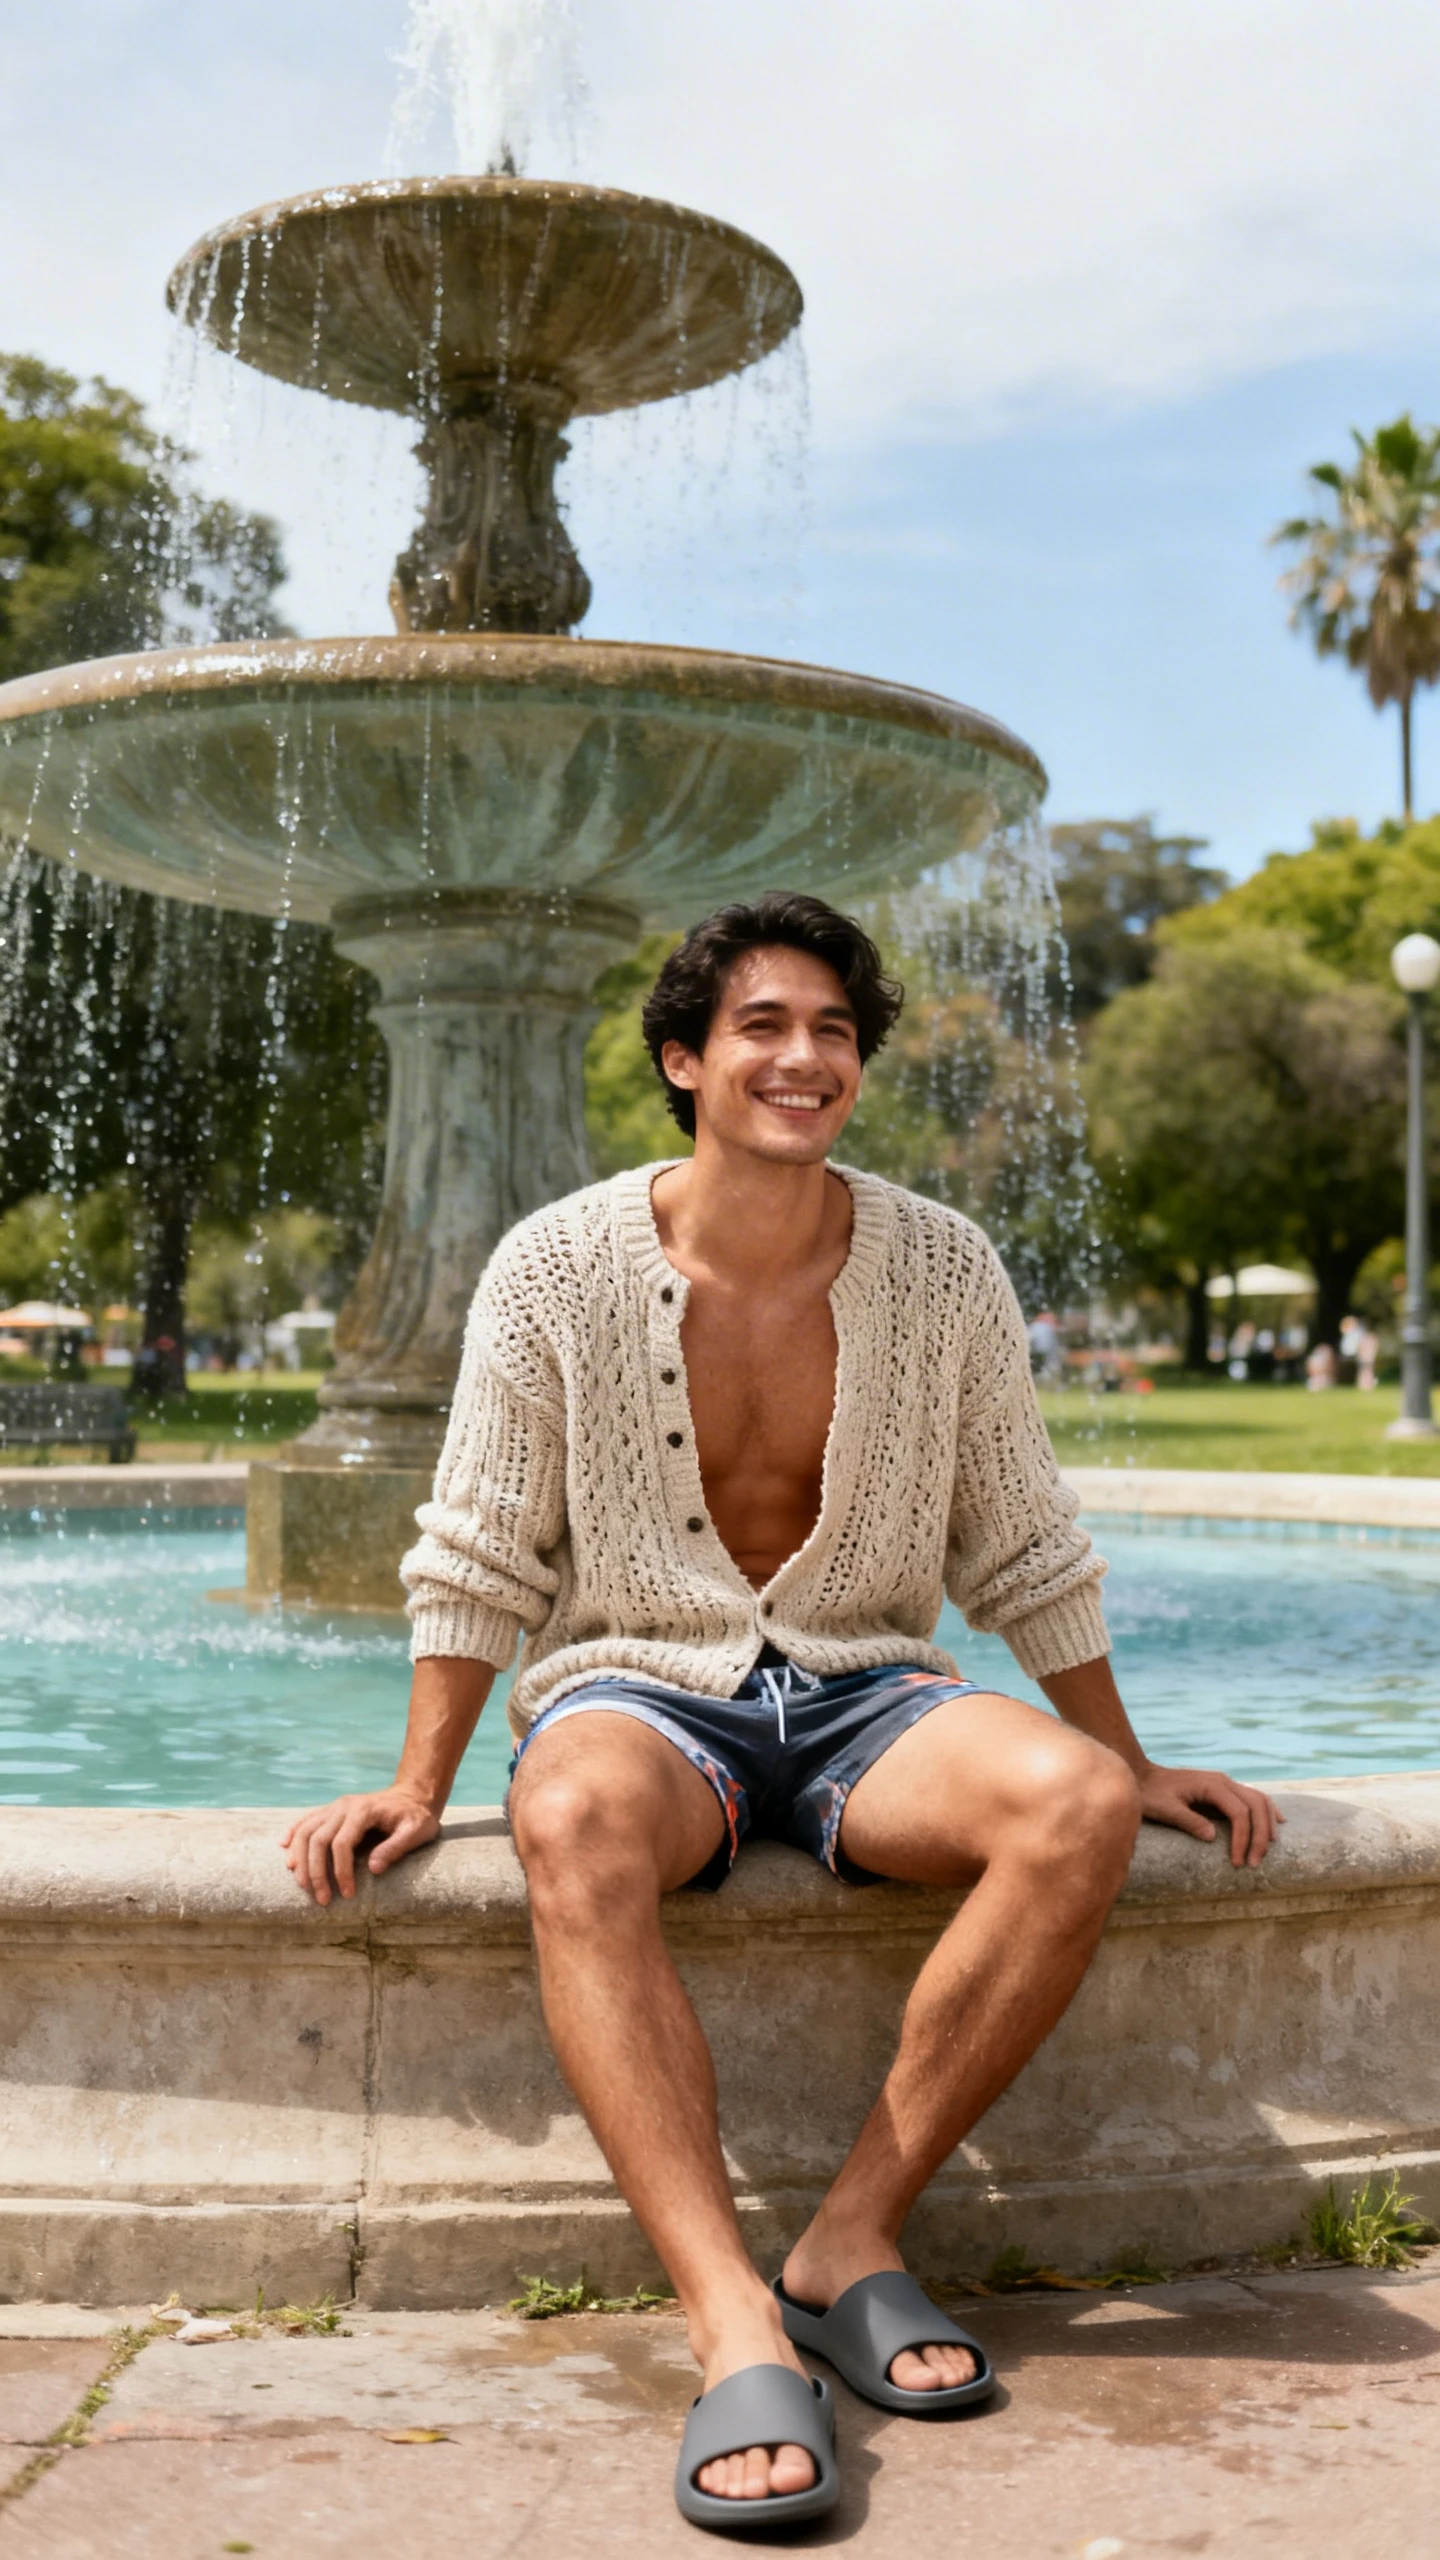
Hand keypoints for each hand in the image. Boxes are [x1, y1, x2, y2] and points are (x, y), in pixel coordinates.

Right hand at [281, 1789, 441, 1905]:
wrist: (414, 1795)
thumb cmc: (417, 1817)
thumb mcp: (417, 1832)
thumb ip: (397, 1848)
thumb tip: (373, 1869)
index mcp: (364, 1810)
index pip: (342, 1843)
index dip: (341, 1871)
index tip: (347, 1895)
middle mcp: (344, 1806)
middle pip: (318, 1839)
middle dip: (316, 1872)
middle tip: (322, 1899)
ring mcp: (335, 1806)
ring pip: (306, 1830)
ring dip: (300, 1859)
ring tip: (303, 1886)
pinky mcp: (331, 1810)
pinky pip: (306, 1820)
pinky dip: (293, 1834)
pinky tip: (285, 1849)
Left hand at [1137, 1763, 1283, 1867]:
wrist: (1142, 1775)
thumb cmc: (1150, 1793)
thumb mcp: (1164, 1808)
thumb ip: (1188, 1821)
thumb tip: (1213, 1837)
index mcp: (1212, 1785)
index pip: (1239, 1813)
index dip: (1242, 1838)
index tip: (1236, 1862)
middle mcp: (1224, 1781)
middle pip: (1257, 1806)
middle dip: (1260, 1835)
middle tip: (1254, 1863)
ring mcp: (1226, 1784)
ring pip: (1260, 1800)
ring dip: (1267, 1825)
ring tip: (1266, 1850)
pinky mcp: (1224, 1790)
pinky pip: (1253, 1798)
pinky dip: (1267, 1811)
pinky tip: (1276, 1823)